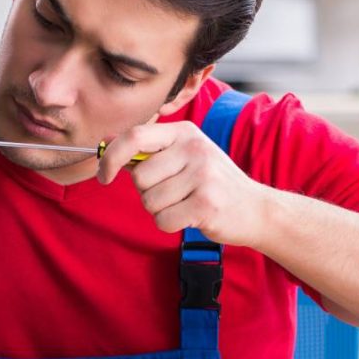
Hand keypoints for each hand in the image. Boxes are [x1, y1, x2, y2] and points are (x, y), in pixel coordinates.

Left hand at [97, 122, 269, 246]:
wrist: (255, 209)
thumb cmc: (213, 185)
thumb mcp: (187, 157)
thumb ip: (152, 153)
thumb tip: (109, 149)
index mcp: (185, 133)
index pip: (135, 137)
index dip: (111, 157)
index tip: (103, 176)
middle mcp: (194, 149)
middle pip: (139, 178)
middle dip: (147, 193)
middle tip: (173, 194)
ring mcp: (202, 176)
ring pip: (150, 202)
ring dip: (160, 211)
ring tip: (185, 205)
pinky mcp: (206, 204)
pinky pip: (163, 220)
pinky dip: (170, 225)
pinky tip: (190, 218)